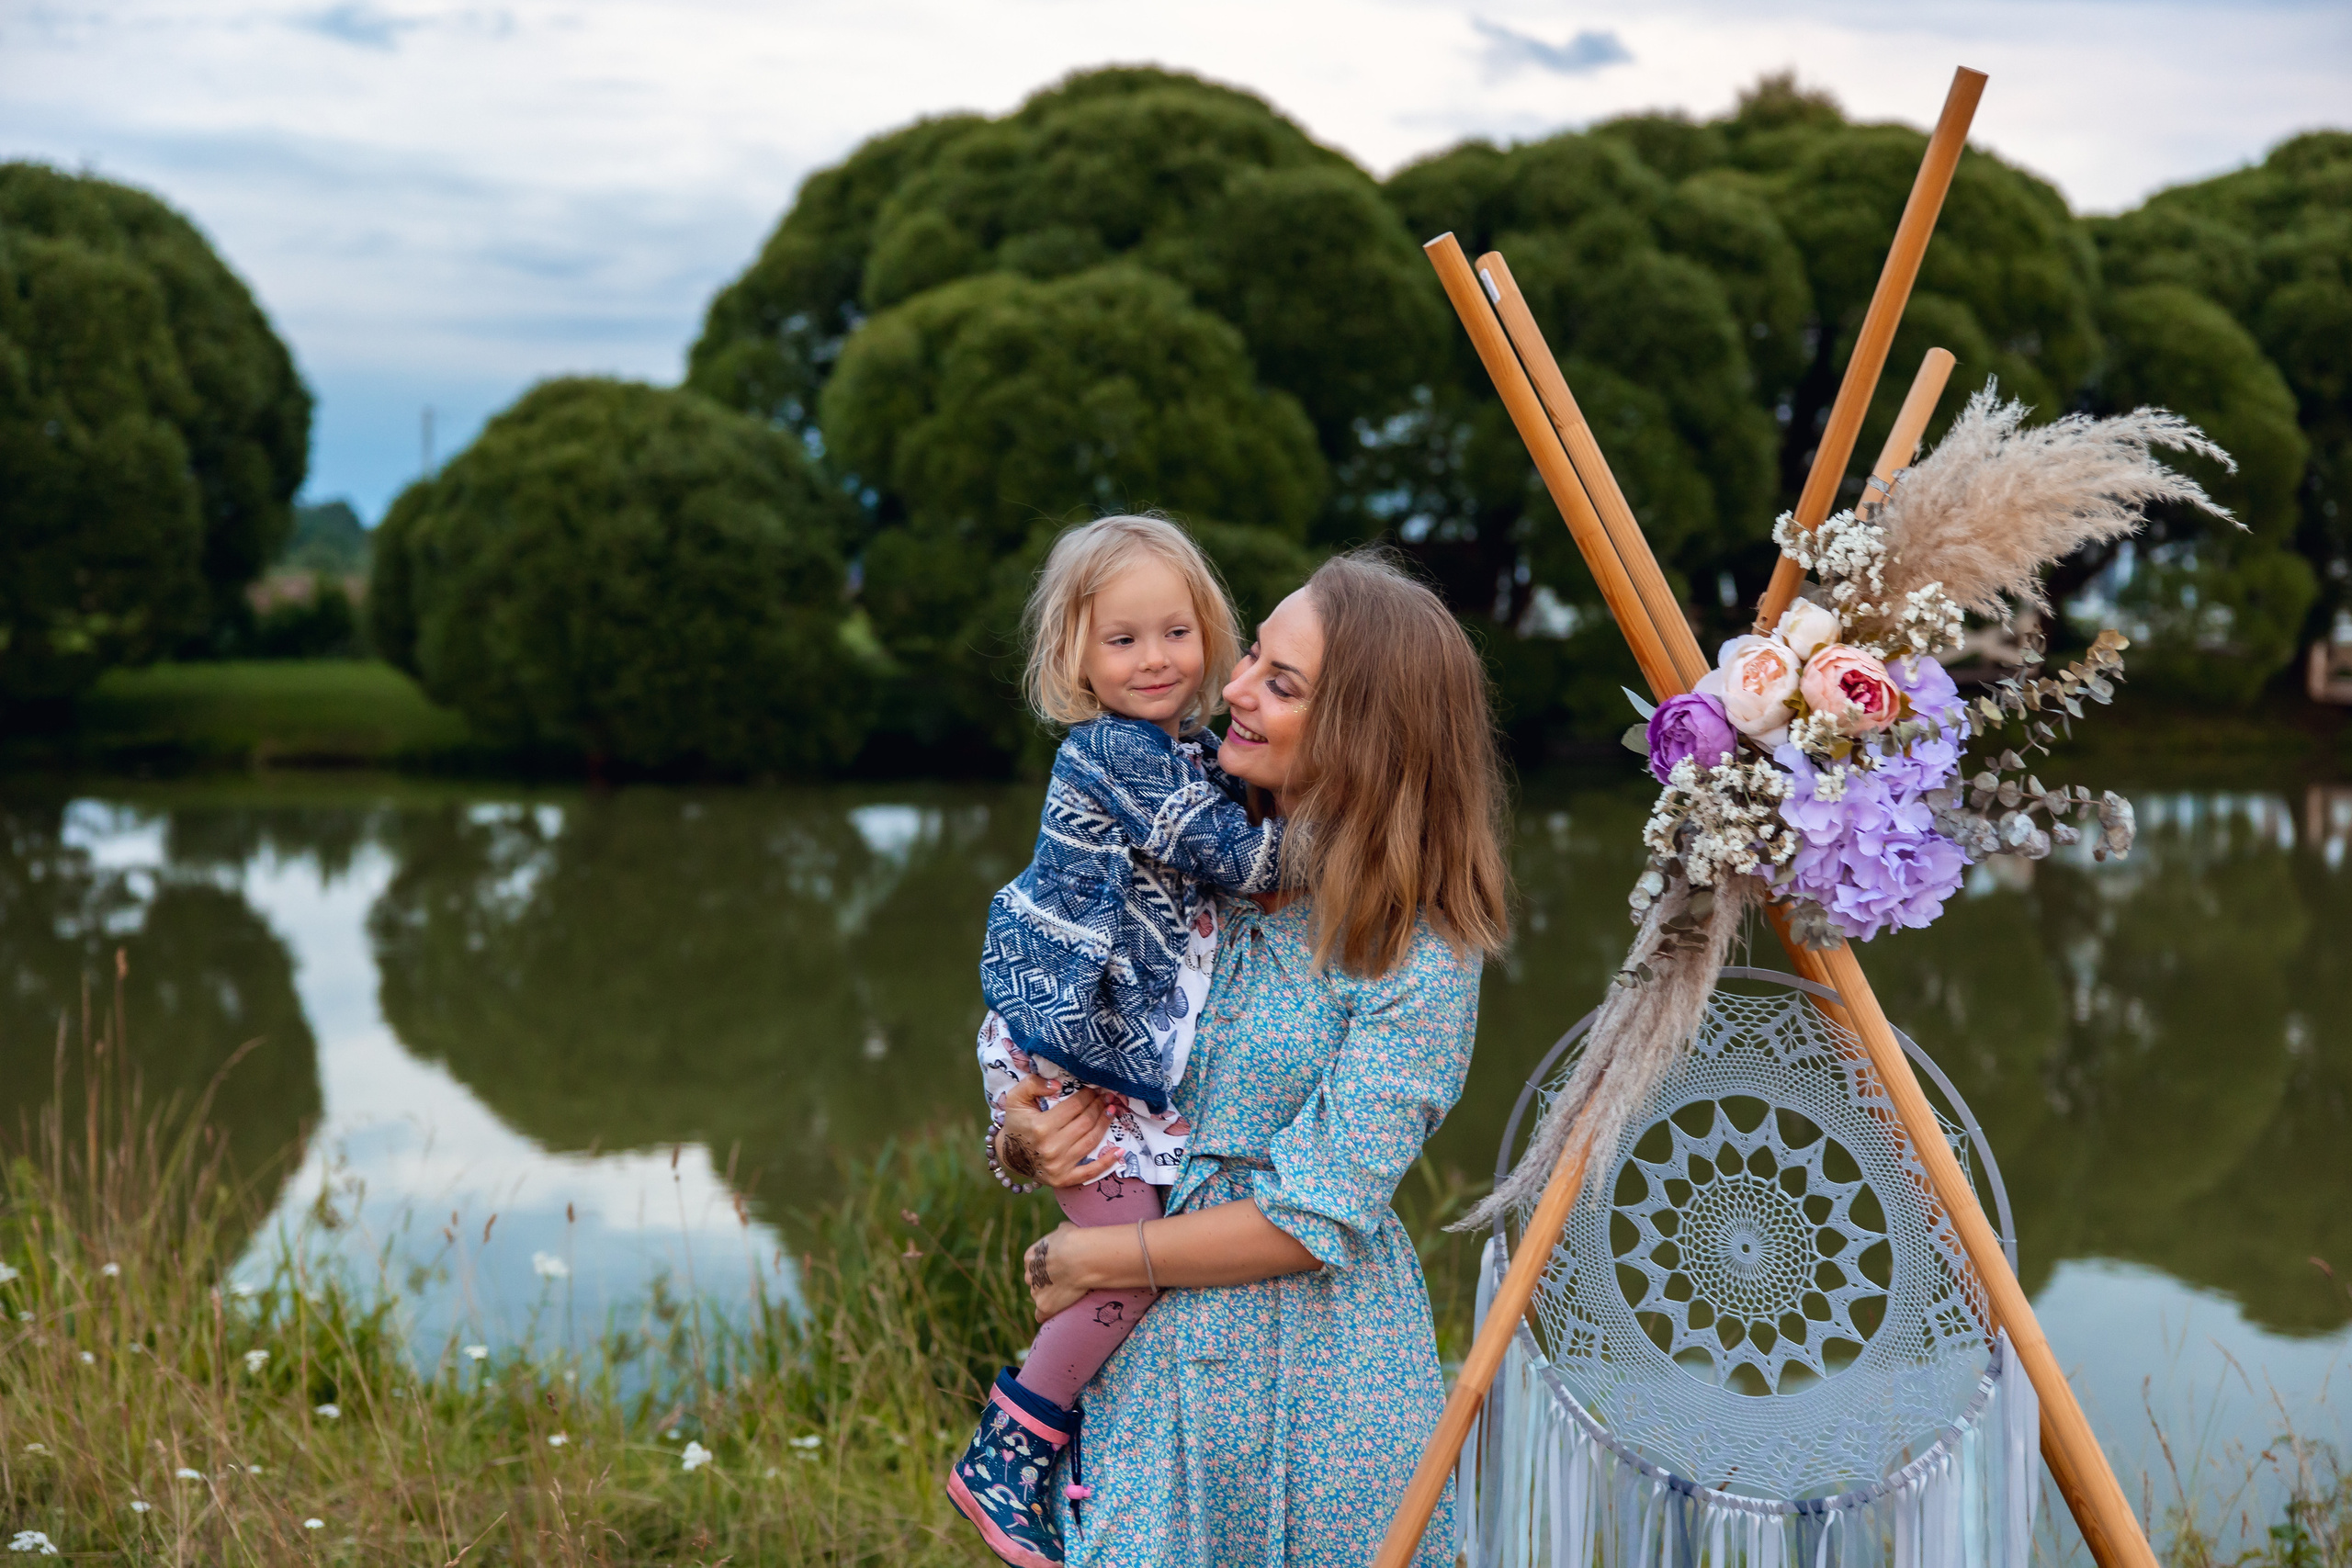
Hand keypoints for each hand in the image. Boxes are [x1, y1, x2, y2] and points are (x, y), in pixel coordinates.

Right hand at [996, 1074, 1120, 1187]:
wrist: (1008, 1154)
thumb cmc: (1016, 1123)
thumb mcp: (1016, 1098)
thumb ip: (1033, 1084)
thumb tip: (1058, 1085)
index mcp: (1041, 1127)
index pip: (1074, 1107)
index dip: (1088, 1095)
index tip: (1095, 1088)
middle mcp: (1051, 1148)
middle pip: (1085, 1122)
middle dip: (1099, 1106)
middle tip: (1107, 1097)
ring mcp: (1059, 1166)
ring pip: (1091, 1141)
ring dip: (1105, 1124)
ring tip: (1112, 1111)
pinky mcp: (1063, 1180)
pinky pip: (1091, 1172)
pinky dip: (1107, 1162)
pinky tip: (1119, 1151)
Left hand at [1024, 1222, 1089, 1319]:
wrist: (1081, 1257)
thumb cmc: (1076, 1240)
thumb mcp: (1064, 1229)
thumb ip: (1060, 1234)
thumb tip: (1063, 1231)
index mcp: (1030, 1257)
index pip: (1034, 1266)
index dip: (1048, 1268)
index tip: (1061, 1269)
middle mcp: (1029, 1275)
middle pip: (1035, 1283)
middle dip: (1047, 1283)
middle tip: (1066, 1282)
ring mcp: (1036, 1292)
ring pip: (1040, 1298)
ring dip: (1051, 1298)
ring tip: (1069, 1296)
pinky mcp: (1045, 1306)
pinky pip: (1041, 1315)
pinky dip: (1047, 1315)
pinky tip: (1054, 1315)